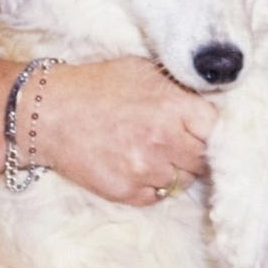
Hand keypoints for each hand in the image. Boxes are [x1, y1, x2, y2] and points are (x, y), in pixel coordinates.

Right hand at [38, 57, 215, 204]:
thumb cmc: (97, 86)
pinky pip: (157, 196)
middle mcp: (163, 141)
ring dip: (173, 169)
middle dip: (194, 150)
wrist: (49, 113)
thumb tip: (209, 105)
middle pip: (203, 159)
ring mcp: (145, 170)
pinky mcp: (127, 192)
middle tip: (177, 141)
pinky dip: (151, 184)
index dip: (211, 130)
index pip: (218, 130)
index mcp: (173, 107)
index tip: (203, 129)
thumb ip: (179, 90)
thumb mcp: (143, 72)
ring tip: (151, 151)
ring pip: (182, 180)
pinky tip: (135, 164)